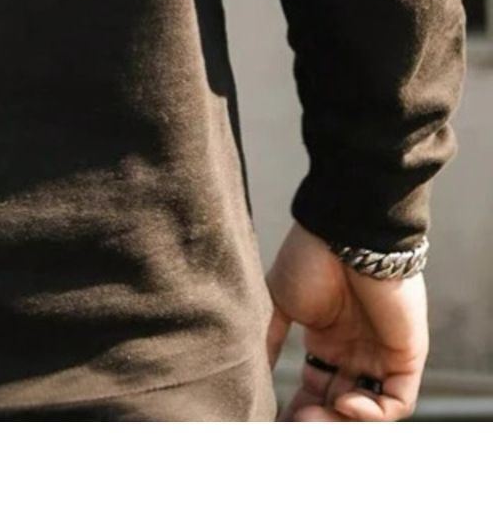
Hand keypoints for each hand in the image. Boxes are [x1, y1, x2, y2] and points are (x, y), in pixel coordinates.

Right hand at [265, 220, 426, 420]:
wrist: (345, 232)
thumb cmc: (310, 258)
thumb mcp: (280, 302)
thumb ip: (269, 338)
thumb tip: (251, 371)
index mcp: (327, 340)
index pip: (316, 389)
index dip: (299, 409)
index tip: (275, 421)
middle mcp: (355, 351)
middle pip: (339, 404)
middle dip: (317, 420)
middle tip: (295, 424)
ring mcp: (382, 354)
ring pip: (368, 409)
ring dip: (340, 420)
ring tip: (313, 416)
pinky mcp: (407, 355)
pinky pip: (397, 401)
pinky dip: (372, 413)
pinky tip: (345, 400)